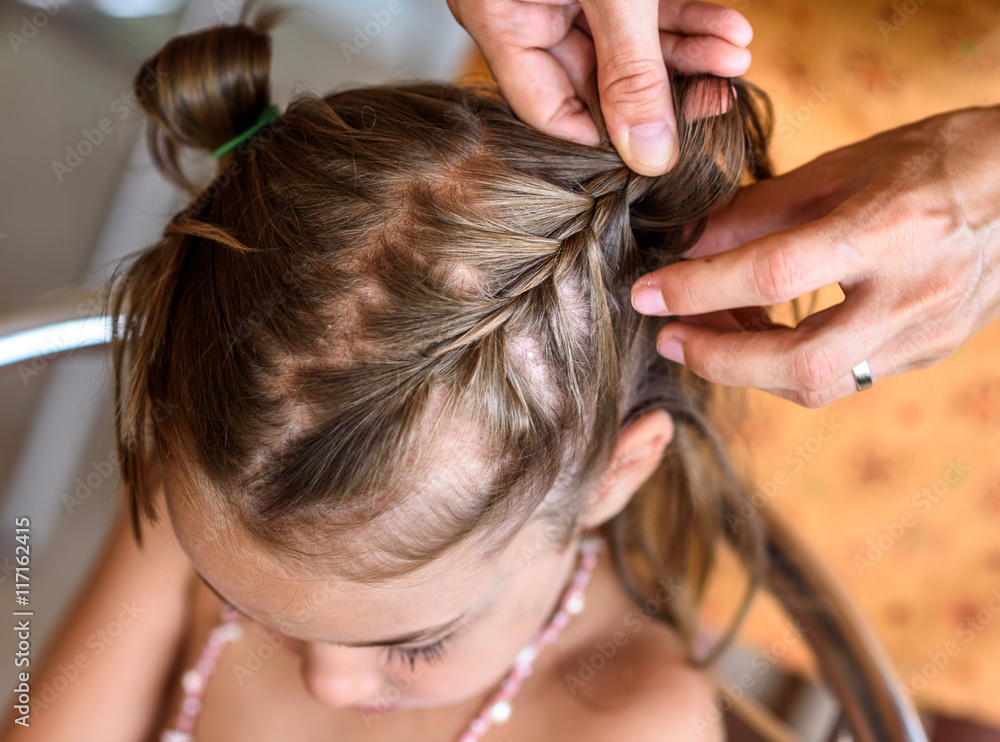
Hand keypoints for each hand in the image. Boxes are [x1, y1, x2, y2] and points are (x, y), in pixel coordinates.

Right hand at [447, 0, 752, 174]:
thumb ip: (631, 70)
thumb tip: (650, 157)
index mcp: (499, 20)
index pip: (550, 112)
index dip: (608, 137)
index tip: (660, 151)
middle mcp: (524, 11)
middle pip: (596, 81)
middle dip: (665, 89)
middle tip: (715, 99)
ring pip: (626, 46)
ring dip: (686, 55)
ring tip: (734, 58)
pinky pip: (638, 10)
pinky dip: (683, 19)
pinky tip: (725, 31)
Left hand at [630, 105, 999, 406]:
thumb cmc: (935, 160)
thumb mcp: (844, 167)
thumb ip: (761, 210)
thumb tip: (688, 241)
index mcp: (888, 229)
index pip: (774, 272)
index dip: (699, 288)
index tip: (647, 293)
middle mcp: (912, 293)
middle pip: (800, 362)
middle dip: (719, 359)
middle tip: (668, 338)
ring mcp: (926, 333)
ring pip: (821, 383)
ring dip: (749, 369)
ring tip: (707, 334)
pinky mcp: (929, 352)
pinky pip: (843, 377)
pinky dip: (788, 365)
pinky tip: (760, 338)